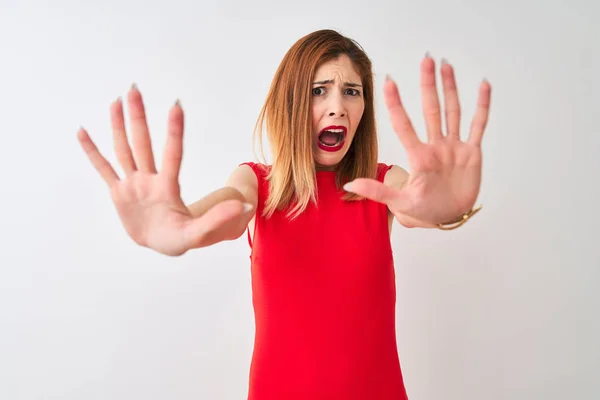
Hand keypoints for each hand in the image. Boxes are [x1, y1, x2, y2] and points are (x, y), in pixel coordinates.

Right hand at [77, 85, 248, 255]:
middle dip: (138, 117)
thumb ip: (217, 218)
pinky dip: (92, 152)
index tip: (176, 105)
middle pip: (142, 144)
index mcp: (168, 187)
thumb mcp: (198, 233)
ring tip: (117, 101)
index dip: (174, 131)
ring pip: (124, 149)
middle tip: (134, 89)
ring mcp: (133, 184)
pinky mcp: (118, 193)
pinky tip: (83, 132)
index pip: (172, 154)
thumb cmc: (180, 238)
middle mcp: (149, 179)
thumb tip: (245, 204)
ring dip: (118, 126)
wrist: (162, 244)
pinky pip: (104, 169)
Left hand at [344, 55, 490, 225]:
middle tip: (426, 59)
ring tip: (446, 65)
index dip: (397, 104)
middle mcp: (435, 146)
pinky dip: (482, 106)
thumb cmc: (423, 210)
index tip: (389, 81)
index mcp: (419, 156)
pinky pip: (477, 125)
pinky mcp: (471, 153)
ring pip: (453, 111)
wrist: (448, 217)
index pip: (404, 125)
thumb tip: (348, 186)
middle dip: (428, 85)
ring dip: (450, 88)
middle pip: (431, 109)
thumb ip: (376, 192)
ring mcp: (453, 147)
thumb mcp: (400, 203)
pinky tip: (482, 85)